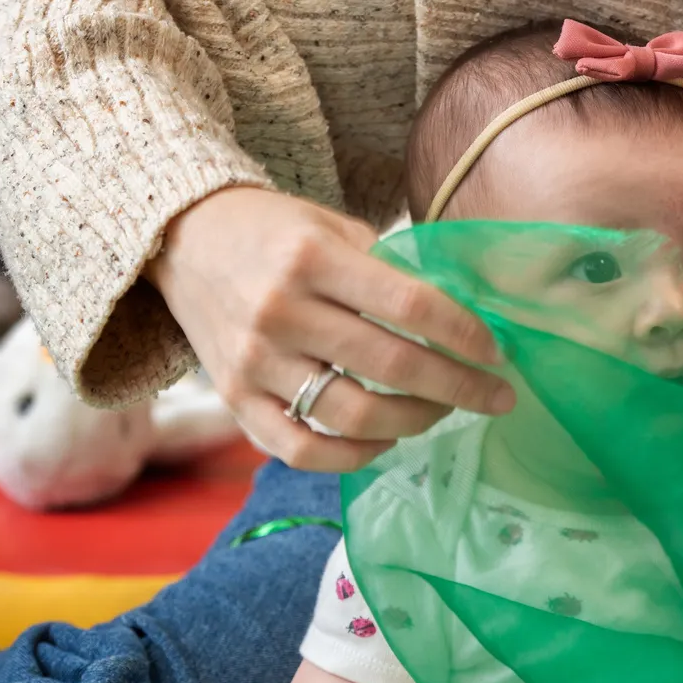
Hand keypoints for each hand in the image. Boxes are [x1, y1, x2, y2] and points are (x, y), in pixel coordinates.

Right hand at [147, 187, 513, 471]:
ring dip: (416, 420)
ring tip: (443, 410)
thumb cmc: (276, 232)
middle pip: (391, 364)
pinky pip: (300, 449)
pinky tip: (386, 439)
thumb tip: (464, 316)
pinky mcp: (234, 400)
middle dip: (460, 386)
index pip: (410, 304)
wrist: (183, 239)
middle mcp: (280, 311)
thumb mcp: (332, 226)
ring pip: (353, 415)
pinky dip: (352, 456)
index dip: (464, 333)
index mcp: (313, 258)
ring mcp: (254, 362)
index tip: (498, 351)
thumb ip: (390, 268)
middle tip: (497, 396)